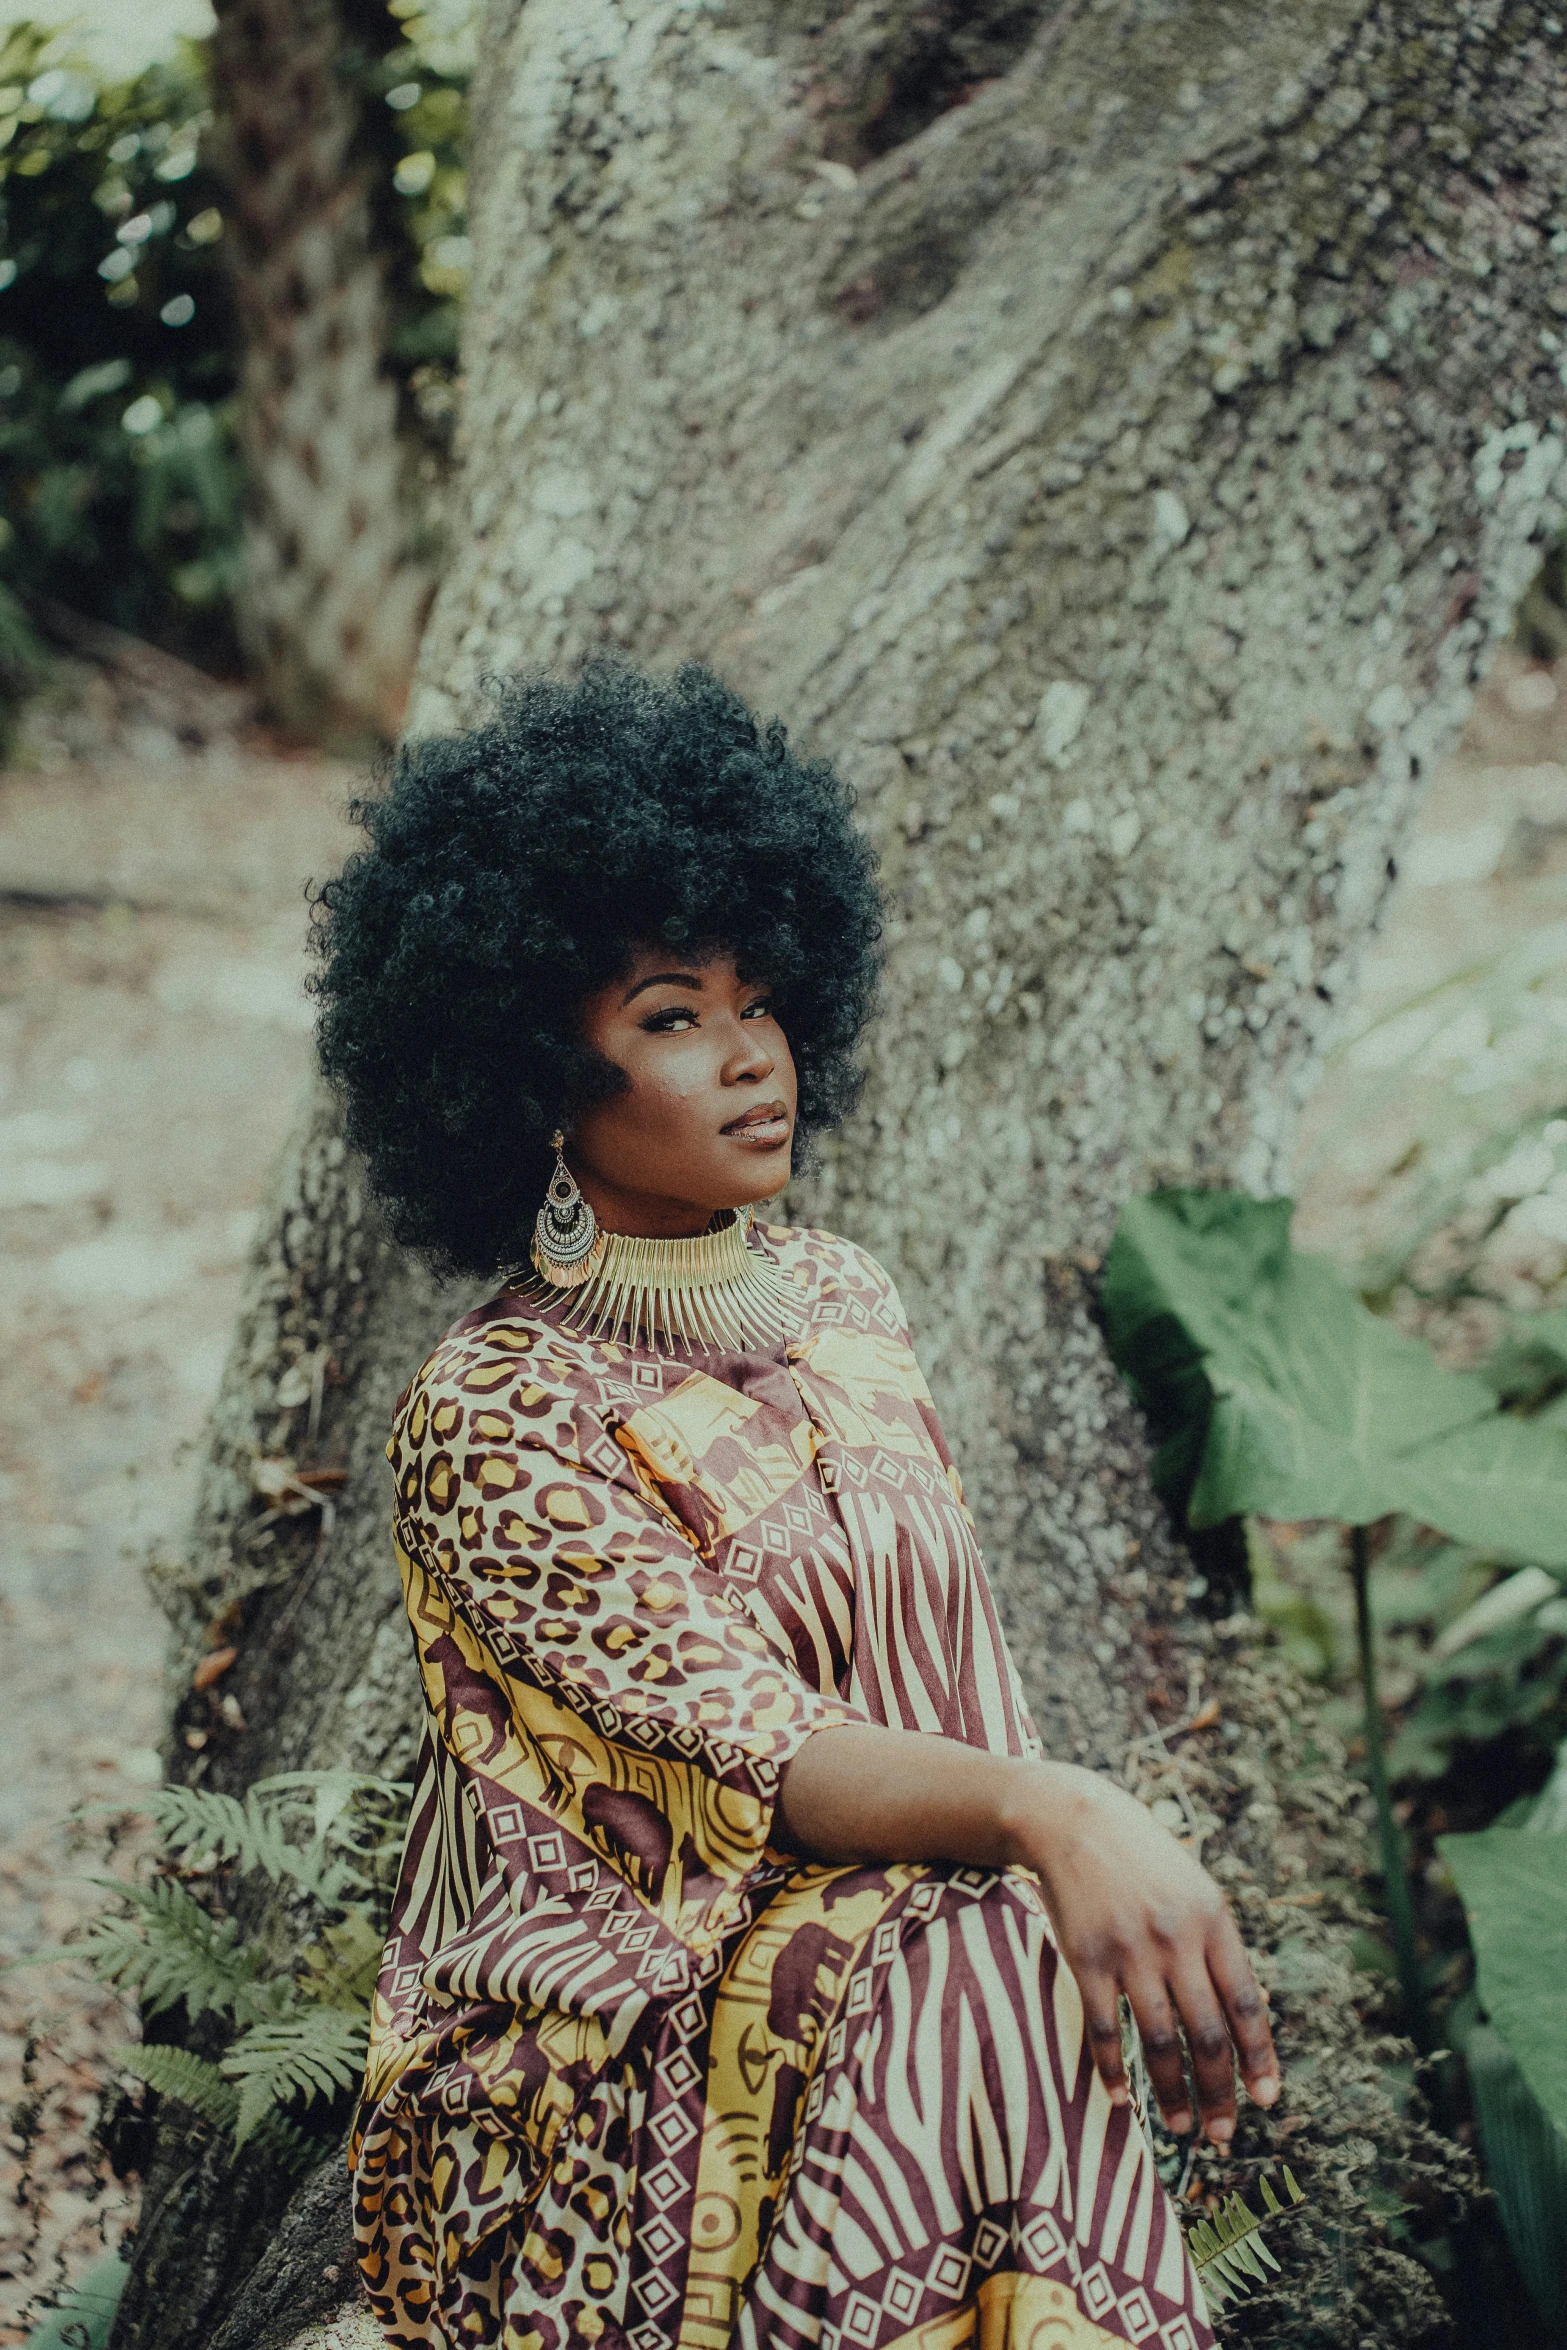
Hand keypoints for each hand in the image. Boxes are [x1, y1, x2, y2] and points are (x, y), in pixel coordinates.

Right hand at [1001, 1761, 1278, 2145]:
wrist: (1072, 1821)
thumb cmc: (1145, 1861)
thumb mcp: (1197, 1891)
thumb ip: (1223, 1949)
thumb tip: (1258, 2011)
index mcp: (1212, 1921)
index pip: (1245, 2004)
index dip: (1259, 2057)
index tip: (1268, 2099)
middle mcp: (1175, 1939)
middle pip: (1206, 2034)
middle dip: (1219, 2093)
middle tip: (1223, 2135)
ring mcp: (1129, 1950)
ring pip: (1158, 2040)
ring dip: (1172, 2093)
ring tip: (1181, 2128)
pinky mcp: (1086, 1958)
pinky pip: (1105, 2028)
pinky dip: (1114, 2070)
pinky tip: (1123, 2100)